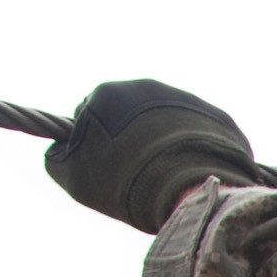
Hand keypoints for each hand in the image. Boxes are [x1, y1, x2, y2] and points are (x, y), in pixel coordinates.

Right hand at [45, 80, 254, 233]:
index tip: (107, 168)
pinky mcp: (218, 116)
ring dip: (165, 143)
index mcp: (109, 93)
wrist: (188, 189)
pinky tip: (192, 173)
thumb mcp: (72, 177)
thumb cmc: (123, 185)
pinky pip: (201, 133)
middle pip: (133, 116)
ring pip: (169, 122)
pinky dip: (195, 149)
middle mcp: (147, 87)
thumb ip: (58, 155)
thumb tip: (60, 147)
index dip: (97, 145)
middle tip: (138, 175)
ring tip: (167, 176)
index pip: (94, 115)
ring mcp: (186, 99)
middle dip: (134, 140)